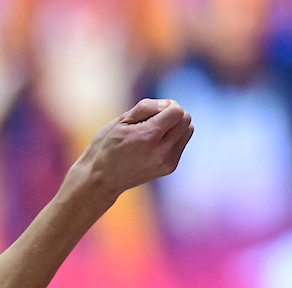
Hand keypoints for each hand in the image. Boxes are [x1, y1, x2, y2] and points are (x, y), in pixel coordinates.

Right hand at [68, 98, 193, 198]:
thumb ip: (145, 107)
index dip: (168, 105)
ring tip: (156, 130)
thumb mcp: (120, 121)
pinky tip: (156, 143)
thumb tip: (167, 104)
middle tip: (155, 119)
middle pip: (186, 119)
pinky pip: (182, 143)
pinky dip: (174, 138)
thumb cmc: (108, 147)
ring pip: (188, 130)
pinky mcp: (170, 168)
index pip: (177, 112)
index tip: (155, 110)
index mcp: (148, 136)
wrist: (103, 179)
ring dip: (177, 125)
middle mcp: (161, 151)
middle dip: (174, 114)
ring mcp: (167, 161)